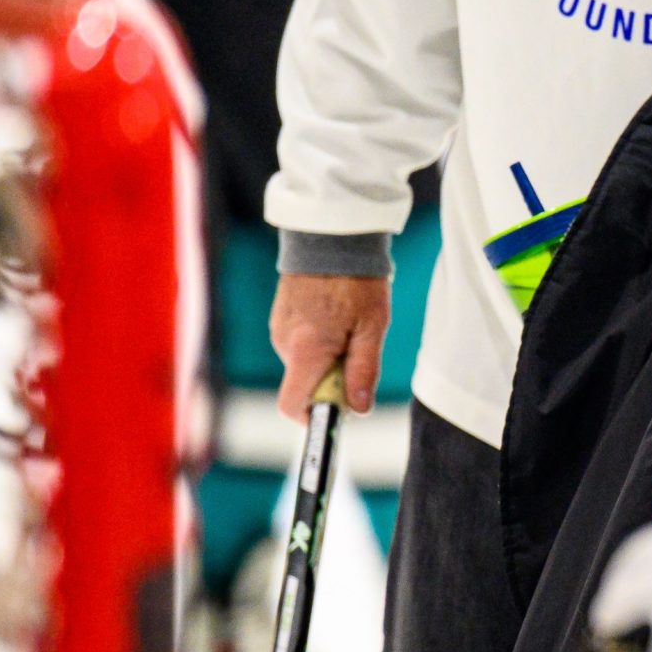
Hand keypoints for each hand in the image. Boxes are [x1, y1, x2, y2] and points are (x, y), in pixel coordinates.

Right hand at [272, 270, 392, 419]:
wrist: (332, 234)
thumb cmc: (357, 279)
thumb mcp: (372, 327)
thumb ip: (363, 371)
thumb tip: (358, 410)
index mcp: (305, 350)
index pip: (292, 406)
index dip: (315, 417)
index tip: (342, 407)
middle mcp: (284, 343)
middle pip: (305, 385)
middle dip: (332, 380)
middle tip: (359, 348)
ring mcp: (279, 329)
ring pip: (305, 364)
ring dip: (328, 358)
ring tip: (350, 324)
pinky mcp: (281, 317)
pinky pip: (300, 344)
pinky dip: (319, 342)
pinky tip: (337, 315)